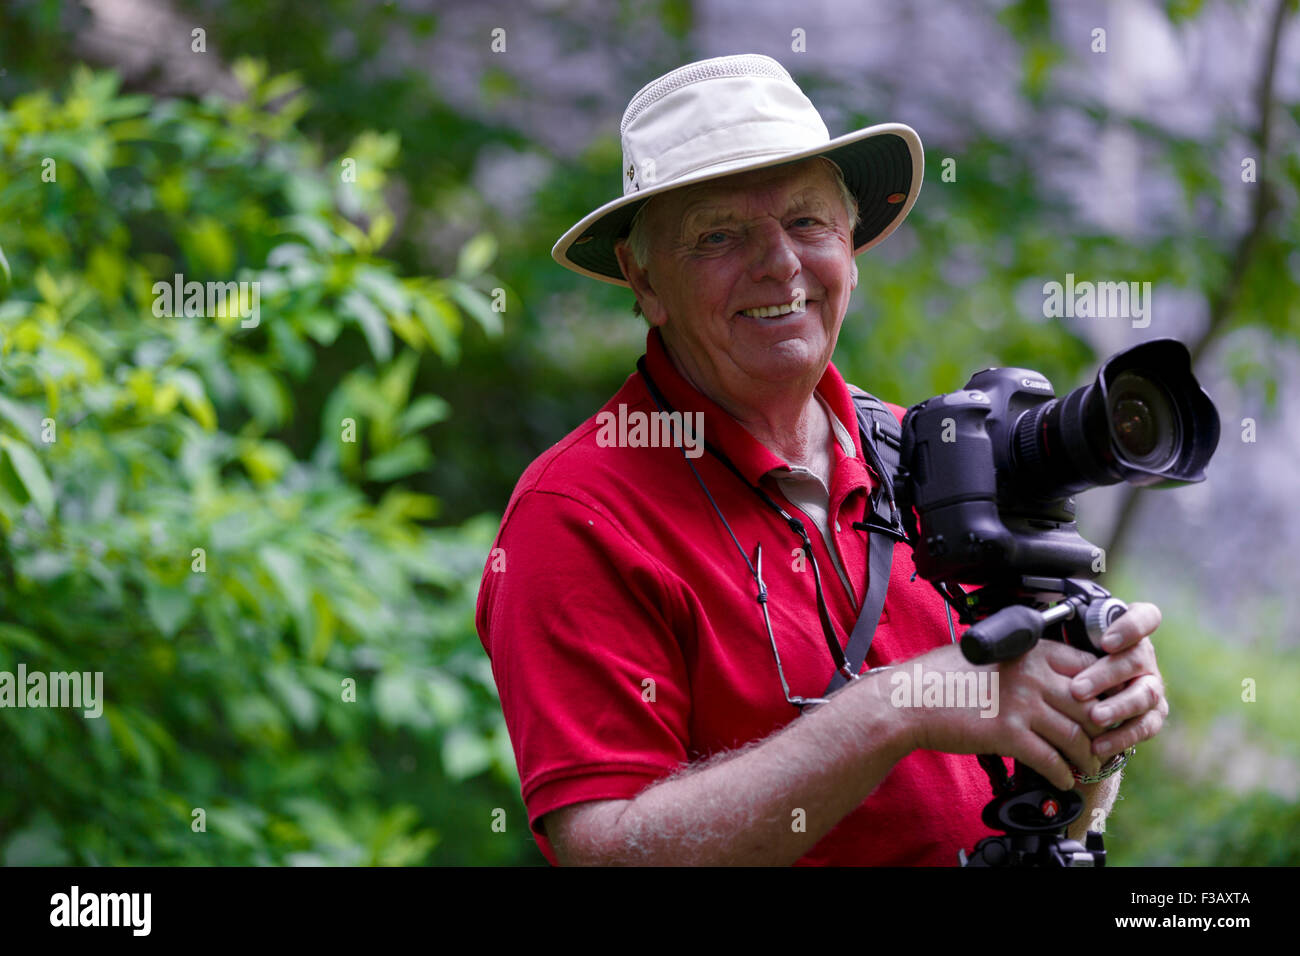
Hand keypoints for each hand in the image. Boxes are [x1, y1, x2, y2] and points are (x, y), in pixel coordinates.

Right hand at [902, 639, 1109, 789]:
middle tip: (1103, 744)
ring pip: (1076, 736)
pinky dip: (1062, 774)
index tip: (1104, 709)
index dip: (1103, 692)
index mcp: (1031, 650)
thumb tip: (1054, 681)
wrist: (912, 698)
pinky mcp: (1008, 734)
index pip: (1088, 667)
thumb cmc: (945, 676)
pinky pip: (1050, 759)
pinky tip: (1063, 779)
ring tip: (1089, 767)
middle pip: (1089, 705)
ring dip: (1087, 757)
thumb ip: (1026, 662)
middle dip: (1102, 731)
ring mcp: (1021, 704)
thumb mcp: (992, 653)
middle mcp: (1032, 674)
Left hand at [1068, 602, 1167, 760]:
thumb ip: (1061, 636)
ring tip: (1094, 717)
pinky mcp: (1153, 715)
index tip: (1105, 642)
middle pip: (1136, 660)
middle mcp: (1145, 658)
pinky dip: (1121, 737)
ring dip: (1118, 707)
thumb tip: (1029, 632)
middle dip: (1106, 675)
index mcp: (1128, 632)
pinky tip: (1099, 746)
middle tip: (1078, 689)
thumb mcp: (1065, 644)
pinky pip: (1144, 727)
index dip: (1131, 628)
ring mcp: (1151, 686)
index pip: (1145, 618)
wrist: (1079, 697)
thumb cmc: (1067, 663)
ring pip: (1145, 694)